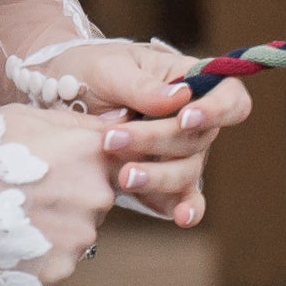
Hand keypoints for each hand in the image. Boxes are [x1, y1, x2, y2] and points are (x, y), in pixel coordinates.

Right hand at [0, 103, 116, 285]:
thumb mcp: (27, 117)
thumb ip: (79, 124)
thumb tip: (118, 125)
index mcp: (93, 154)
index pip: (116, 162)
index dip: (86, 166)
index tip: (59, 169)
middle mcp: (96, 197)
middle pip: (96, 200)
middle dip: (69, 199)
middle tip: (24, 195)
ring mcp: (78, 237)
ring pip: (76, 233)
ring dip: (52, 229)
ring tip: (10, 219)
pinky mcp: (57, 270)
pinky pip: (55, 262)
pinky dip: (36, 257)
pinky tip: (7, 242)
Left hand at [24, 38, 248, 229]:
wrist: (56, 100)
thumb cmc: (90, 72)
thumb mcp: (109, 67)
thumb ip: (141, 84)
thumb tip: (179, 98)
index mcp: (190, 81)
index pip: (229, 96)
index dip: (217, 110)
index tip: (186, 118)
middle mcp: (192, 119)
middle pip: (200, 138)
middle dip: (158, 142)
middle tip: (113, 140)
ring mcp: (179, 153)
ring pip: (188, 171)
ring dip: (159, 176)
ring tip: (123, 177)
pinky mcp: (161, 180)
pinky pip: (181, 197)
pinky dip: (183, 208)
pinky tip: (180, 218)